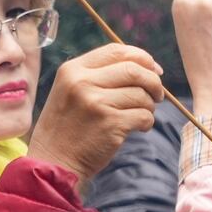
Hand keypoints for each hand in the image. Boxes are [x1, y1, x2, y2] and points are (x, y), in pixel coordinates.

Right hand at [28, 44, 163, 183]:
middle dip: (153, 81)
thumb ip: (100, 75)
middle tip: (157, 95)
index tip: (154, 70)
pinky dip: (147, 122)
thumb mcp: (71, 90)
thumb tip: (149, 66)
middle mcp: (83, 82)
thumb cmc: (68, 127)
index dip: (142, 57)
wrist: (53, 162)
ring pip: (142, 94)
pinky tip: (137, 128)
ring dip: (150, 105)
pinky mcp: (111, 124)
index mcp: (73, 69)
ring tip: (140, 115)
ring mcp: (96, 103)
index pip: (116, 50)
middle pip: (134, 69)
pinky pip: (144, 116)